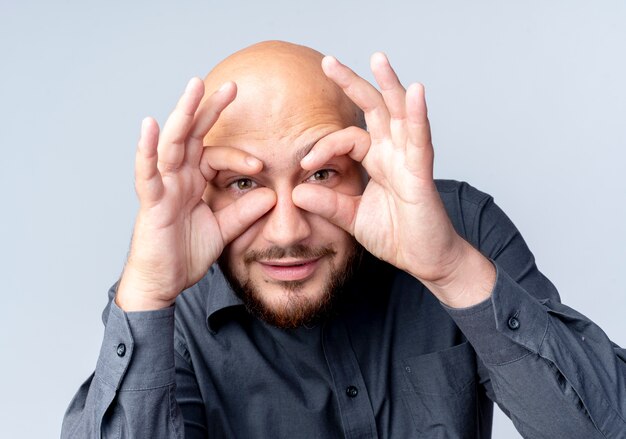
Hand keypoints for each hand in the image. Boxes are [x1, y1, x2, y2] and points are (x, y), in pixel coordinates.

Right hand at [116, 79, 275, 310]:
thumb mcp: (225, 230)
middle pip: (193, 135)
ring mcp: (162, 187)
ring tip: (194, 88)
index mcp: (194, 182)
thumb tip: (273, 195)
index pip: (216, 155)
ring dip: (183, 115)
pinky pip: (146, 173)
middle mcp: (177, 178)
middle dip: (209, 109)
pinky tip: (150, 126)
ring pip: (172, 144)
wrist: (164, 283)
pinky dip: (146, 149)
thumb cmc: (186, 254)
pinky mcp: (150, 202)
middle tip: (232, 85)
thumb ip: (246, 212)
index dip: (239, 157)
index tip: (261, 168)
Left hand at [293, 54, 494, 306]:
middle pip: (374, 109)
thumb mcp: (353, 219)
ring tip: (378, 58)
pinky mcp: (422, 174)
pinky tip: (414, 92)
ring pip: (399, 114)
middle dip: (353, 84)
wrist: (425, 260)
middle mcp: (393, 154)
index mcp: (377, 161)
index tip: (304, 164)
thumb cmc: (396, 236)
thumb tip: (296, 192)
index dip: (324, 146)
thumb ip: (328, 204)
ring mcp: (409, 160)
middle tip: (328, 61)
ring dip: (389, 85)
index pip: (348, 138)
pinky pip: (420, 140)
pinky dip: (417, 116)